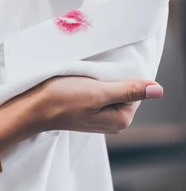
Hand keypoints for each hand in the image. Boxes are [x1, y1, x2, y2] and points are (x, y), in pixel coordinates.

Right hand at [0, 77, 163, 148]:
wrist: (31, 108)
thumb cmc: (61, 99)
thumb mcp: (98, 92)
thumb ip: (128, 91)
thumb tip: (158, 90)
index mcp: (120, 119)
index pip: (136, 90)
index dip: (124, 76)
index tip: (106, 68)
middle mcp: (112, 122)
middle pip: (124, 91)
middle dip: (112, 78)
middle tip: (93, 71)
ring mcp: (97, 118)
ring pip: (109, 92)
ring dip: (100, 80)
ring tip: (84, 75)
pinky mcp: (84, 113)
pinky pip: (96, 95)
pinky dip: (90, 85)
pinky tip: (78, 82)